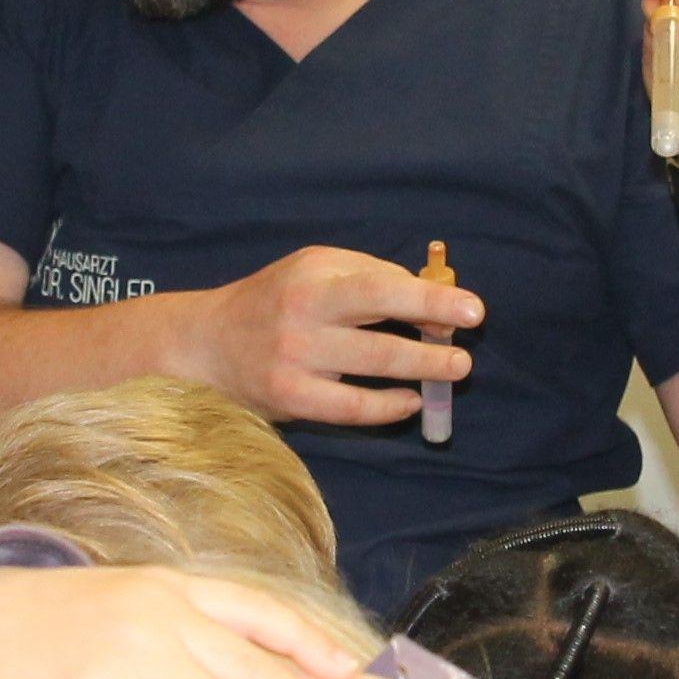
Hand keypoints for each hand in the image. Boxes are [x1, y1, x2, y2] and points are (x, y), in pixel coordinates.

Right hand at [194, 245, 476, 430]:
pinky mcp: (291, 398)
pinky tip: (409, 401)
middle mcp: (303, 316)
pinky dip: (388, 407)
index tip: (473, 311)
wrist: (205, 343)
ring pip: (372, 369)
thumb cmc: (273, 300)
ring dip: (421, 371)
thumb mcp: (313, 269)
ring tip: (452, 371)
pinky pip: (352, 408)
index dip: (431, 300)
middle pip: (380, 332)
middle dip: (433, 344)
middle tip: (465, 355)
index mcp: (313, 277)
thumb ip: (368, 276)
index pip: (382, 287)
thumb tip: (433, 299)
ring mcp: (295, 360)